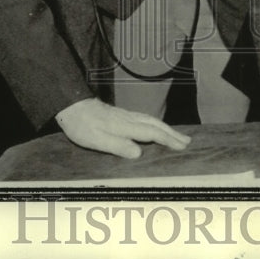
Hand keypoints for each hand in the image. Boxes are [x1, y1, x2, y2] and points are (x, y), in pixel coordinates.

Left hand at [55, 98, 191, 158]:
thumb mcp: (96, 140)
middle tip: (188, 141)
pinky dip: (156, 124)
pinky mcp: (120, 114)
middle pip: (155, 125)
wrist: (71, 104)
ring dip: (167, 128)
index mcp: (125, 127)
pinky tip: (156, 127)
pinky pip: (145, 119)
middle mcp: (128, 119)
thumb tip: (139, 154)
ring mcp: (125, 115)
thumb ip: (118, 146)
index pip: (151, 133)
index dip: (167, 140)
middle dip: (172, 133)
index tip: (182, 146)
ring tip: (178, 135)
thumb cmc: (81, 126)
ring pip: (151, 120)